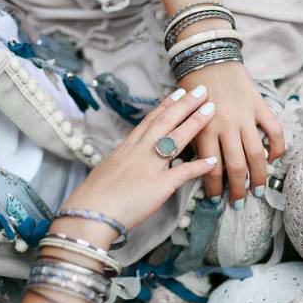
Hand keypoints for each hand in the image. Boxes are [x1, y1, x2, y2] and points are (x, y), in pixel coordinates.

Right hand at [61, 85, 216, 237]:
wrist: (89, 213)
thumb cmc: (93, 197)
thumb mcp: (106, 171)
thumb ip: (121, 163)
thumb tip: (126, 162)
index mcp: (126, 148)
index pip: (150, 121)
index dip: (166, 105)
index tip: (178, 92)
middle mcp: (139, 152)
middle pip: (166, 122)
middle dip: (185, 104)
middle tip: (201, 89)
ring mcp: (150, 167)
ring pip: (176, 139)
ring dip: (195, 123)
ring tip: (211, 109)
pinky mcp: (159, 186)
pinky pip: (183, 172)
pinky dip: (200, 166)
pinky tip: (213, 160)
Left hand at [177, 61, 284, 207]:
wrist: (208, 54)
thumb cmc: (191, 87)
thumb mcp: (184, 115)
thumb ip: (192, 139)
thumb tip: (197, 168)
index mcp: (203, 129)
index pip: (211, 168)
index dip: (214, 188)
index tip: (214, 199)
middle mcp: (225, 125)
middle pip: (236, 167)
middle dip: (237, 190)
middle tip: (237, 204)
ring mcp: (244, 115)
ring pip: (256, 154)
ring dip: (258, 177)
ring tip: (257, 191)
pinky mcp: (259, 105)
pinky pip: (274, 130)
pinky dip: (277, 147)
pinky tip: (274, 159)